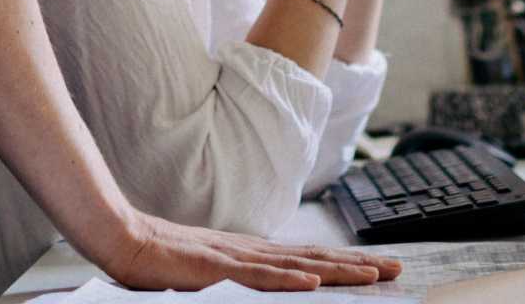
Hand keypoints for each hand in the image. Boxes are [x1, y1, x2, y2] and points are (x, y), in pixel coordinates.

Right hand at [104, 210, 400, 290]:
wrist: (127, 240)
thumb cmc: (165, 261)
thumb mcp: (213, 275)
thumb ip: (243, 279)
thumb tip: (278, 285)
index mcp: (254, 254)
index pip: (310, 259)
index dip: (346, 262)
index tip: (380, 268)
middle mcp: (253, 252)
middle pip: (315, 258)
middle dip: (358, 265)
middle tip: (396, 269)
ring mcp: (237, 258)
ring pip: (297, 265)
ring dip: (337, 270)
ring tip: (372, 275)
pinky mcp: (215, 269)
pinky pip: (257, 276)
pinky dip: (286, 279)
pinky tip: (311, 282)